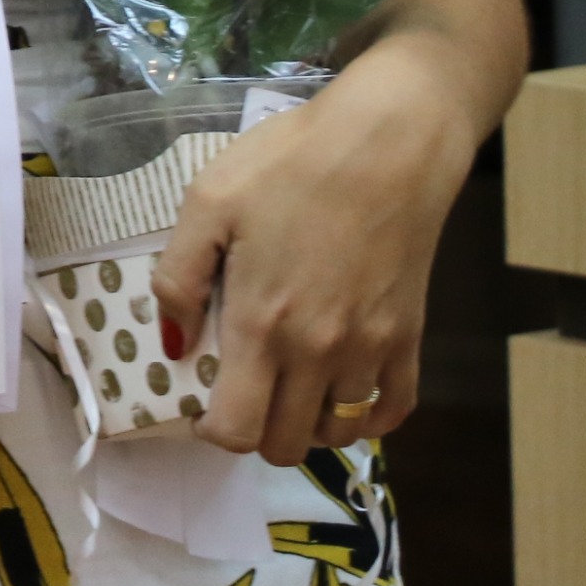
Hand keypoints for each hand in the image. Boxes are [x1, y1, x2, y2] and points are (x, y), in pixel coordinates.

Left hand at [150, 40, 481, 466]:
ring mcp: (371, 350)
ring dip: (307, 423)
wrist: (390, 140)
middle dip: (255, 429)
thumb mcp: (209, 201)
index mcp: (261, 324)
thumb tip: (174, 345)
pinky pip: (393, 411)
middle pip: (285, 445)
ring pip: (337, 434)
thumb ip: (179, 278)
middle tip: (244, 385)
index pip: (236, 430)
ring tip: (289, 382)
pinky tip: (341, 385)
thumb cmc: (291, 162)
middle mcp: (318, 353)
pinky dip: (366, 415)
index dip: (212, 429)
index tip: (204, 399)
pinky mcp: (411, 337)